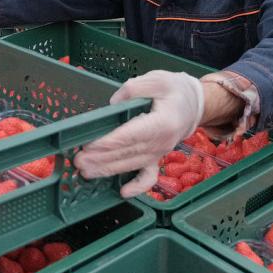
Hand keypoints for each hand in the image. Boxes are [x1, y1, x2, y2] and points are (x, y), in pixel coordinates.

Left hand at [73, 71, 203, 197]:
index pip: (131, 135)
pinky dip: (137, 187)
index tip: (89, 145)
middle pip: (127, 153)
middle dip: (101, 158)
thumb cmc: (174, 90)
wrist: (194, 105)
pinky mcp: (157, 158)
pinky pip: (149, 177)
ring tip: (85, 172)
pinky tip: (123, 192)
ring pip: (131, 165)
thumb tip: (114, 103)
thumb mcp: (156, 79)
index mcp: (163, 122)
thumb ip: (134, 89)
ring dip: (107, 170)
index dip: (109, 142)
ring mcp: (159, 153)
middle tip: (78, 161)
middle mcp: (161, 142)